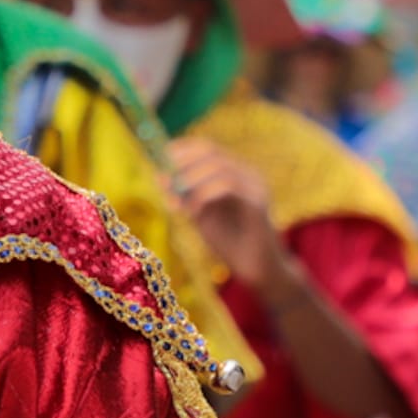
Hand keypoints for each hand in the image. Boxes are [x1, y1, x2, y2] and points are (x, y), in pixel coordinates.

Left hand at [168, 137, 294, 296]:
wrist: (257, 270)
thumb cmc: (229, 242)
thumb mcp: (200, 213)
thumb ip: (183, 194)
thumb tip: (159, 176)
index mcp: (235, 172)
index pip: (206, 147)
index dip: (181, 149)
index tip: (159, 159)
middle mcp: (247, 173)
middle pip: (211, 151)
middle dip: (182, 163)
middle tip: (165, 179)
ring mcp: (255, 185)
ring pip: (218, 166)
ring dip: (190, 181)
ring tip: (177, 202)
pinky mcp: (258, 202)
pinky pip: (228, 186)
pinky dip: (203, 194)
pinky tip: (193, 212)